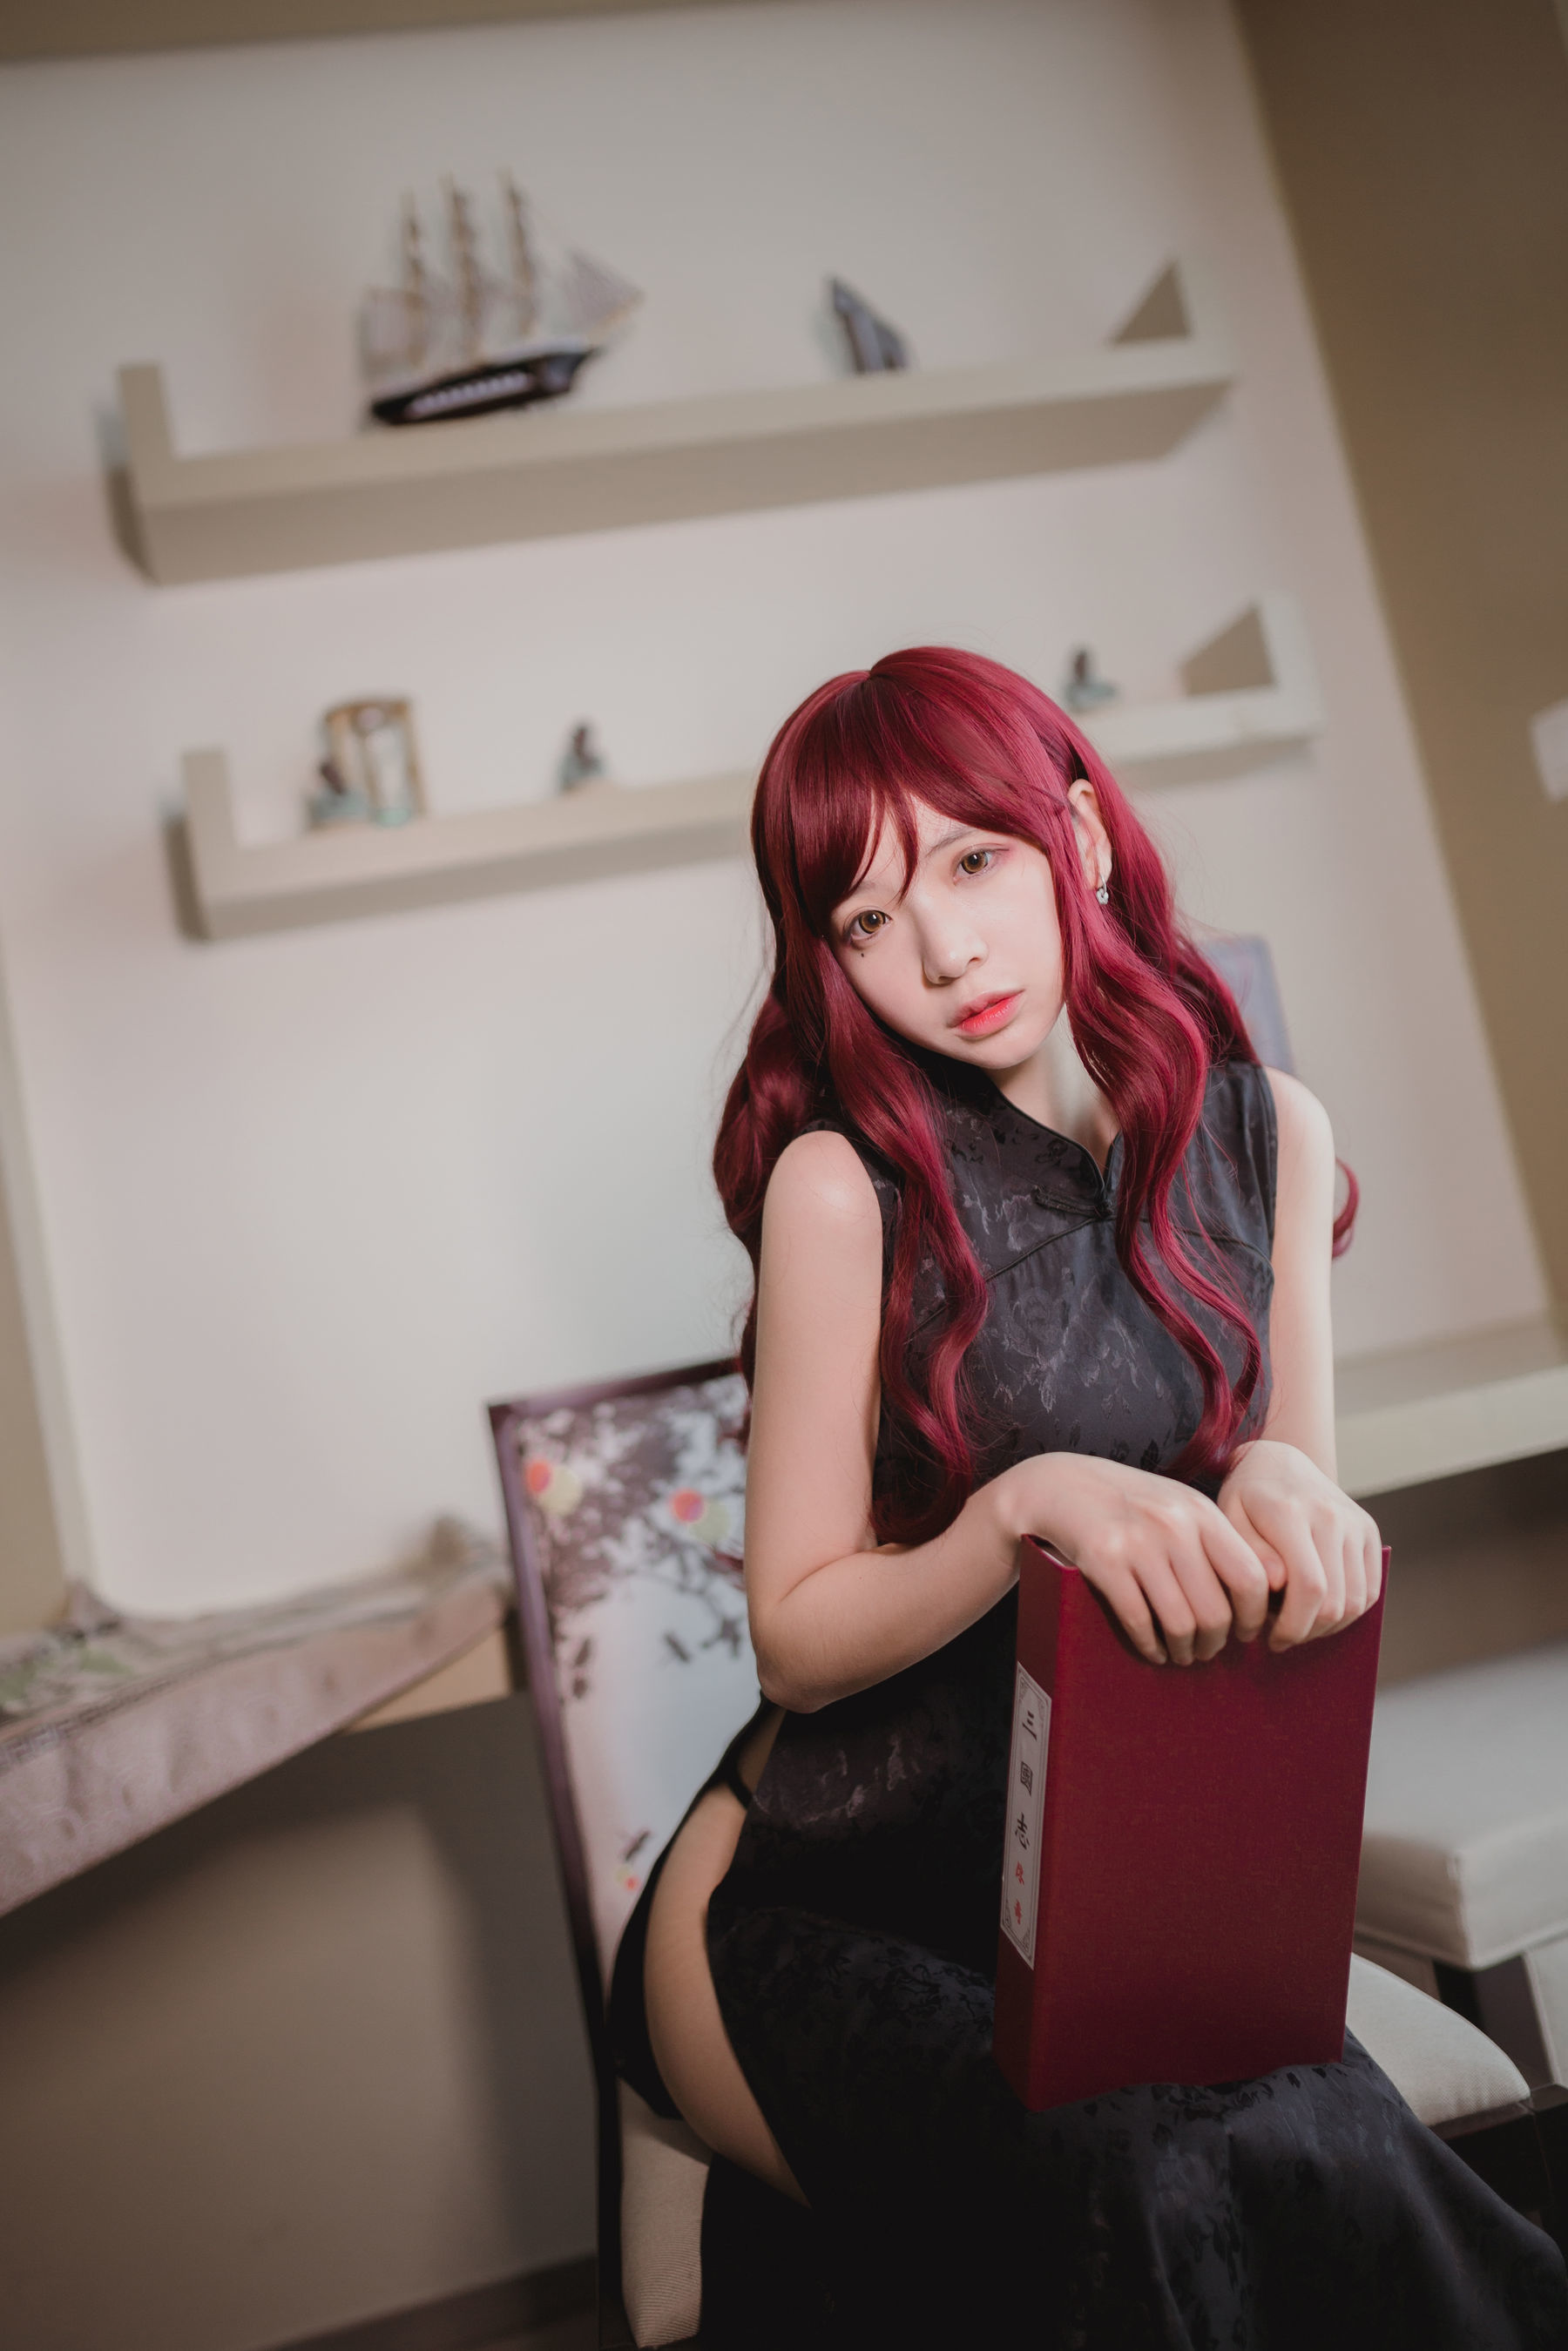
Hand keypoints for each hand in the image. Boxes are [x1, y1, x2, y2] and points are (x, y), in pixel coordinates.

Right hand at [1000, 1452, 1271, 1667]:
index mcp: (1202, 1513)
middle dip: (1215, 1643)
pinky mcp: (1104, 1561)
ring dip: (1183, 1650)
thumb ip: (1215, 1539)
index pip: (1251, 1578)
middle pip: (1216, 1610)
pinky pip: (1139, 1620)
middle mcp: (1174, 1526)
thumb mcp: (1178, 1507)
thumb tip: (1263, 1593)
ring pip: (1180, 1622)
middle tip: (1208, 1652)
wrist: (1061, 1486)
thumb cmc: (1129, 1504)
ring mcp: (1138, 1543)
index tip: (1246, 1633)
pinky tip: (1152, 1650)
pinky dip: (1149, 1646)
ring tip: (1181, 1654)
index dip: (1253, 1617)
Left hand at [1217, 1440, 1381, 1650]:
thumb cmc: (1246, 1497)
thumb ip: (1250, 1553)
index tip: (1270, 1639)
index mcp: (1291, 1512)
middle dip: (1308, 1632)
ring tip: (1300, 1626)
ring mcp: (1355, 1523)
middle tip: (1282, 1638)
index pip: (1308, 1587)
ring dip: (1329, 1627)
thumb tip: (1280, 1583)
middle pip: (1334, 1600)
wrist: (1279, 1461)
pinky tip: (1320, 1613)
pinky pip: (1370, 1589)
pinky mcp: (1369, 1531)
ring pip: (1356, 1601)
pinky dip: (1349, 1613)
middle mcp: (1331, 1515)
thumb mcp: (1228, 1519)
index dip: (1293, 1625)